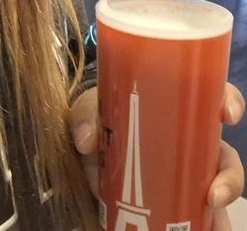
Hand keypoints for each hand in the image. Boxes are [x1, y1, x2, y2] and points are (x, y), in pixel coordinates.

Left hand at [69, 82, 244, 228]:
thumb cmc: (100, 125)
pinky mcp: (183, 205)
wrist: (89, 165)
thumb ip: (85, 116)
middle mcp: (191, 143)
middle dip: (230, 175)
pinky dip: (211, 227)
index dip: (229, 101)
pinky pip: (206, 219)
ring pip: (221, 190)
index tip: (227, 114)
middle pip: (225, 155)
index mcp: (177, 109)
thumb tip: (88, 140)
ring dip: (220, 207)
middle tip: (215, 194)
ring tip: (204, 217)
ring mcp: (190, 176)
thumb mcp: (90, 112)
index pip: (213, 97)